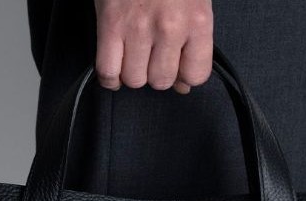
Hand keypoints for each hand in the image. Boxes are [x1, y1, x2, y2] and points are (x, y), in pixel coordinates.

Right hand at [94, 0, 212, 93]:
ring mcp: (138, 26)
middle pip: (162, 81)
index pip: (196, 76)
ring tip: (133, 54)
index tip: (178, 66)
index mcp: (197, 20)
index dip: (185, 76)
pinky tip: (115, 68)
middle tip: (152, 54)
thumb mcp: (194, 1)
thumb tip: (183, 86)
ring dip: (132, 73)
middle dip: (156, 73)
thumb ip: (194, 43)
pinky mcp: (111, 24)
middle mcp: (170, 26)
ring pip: (135, 80)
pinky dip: (110, 77)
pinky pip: (108, 71)